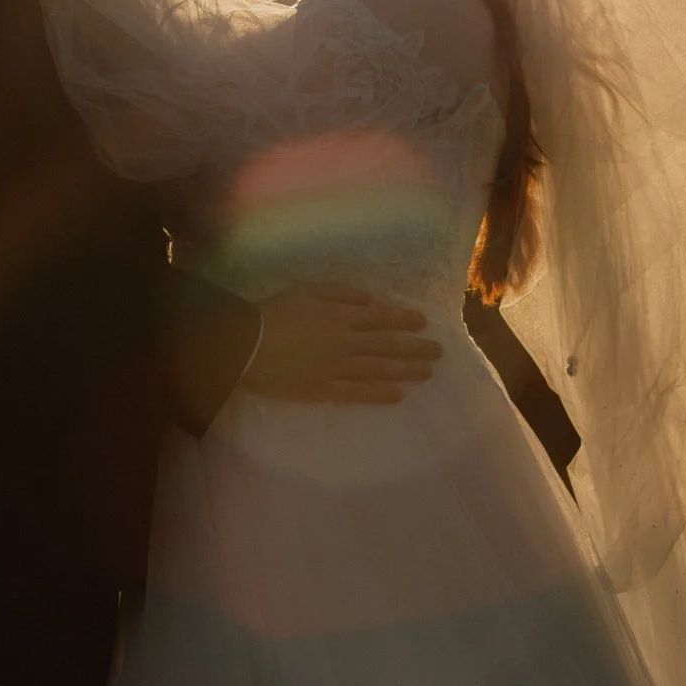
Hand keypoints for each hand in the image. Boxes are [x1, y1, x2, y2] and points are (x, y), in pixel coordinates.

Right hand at [244, 283, 441, 405]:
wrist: (246, 346)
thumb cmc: (274, 313)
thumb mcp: (306, 290)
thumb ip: (340, 293)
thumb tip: (371, 299)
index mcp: (341, 316)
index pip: (382, 318)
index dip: (405, 320)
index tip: (424, 323)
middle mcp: (345, 343)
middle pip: (387, 345)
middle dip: (415, 347)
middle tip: (439, 351)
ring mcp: (337, 368)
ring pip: (379, 370)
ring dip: (406, 370)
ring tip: (427, 372)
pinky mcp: (324, 390)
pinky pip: (358, 393)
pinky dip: (379, 394)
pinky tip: (397, 395)